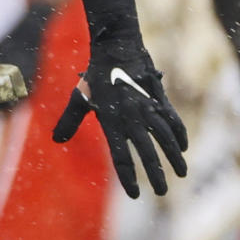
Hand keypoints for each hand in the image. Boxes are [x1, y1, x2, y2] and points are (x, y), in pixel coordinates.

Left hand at [52, 38, 187, 197]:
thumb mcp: (80, 97)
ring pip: (164, 136)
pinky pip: (171, 119)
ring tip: (182, 173)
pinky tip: (183, 147)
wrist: (117, 45)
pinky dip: (178, 133)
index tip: (135, 194)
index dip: (128, 177)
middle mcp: (130, 116)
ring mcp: (147, 106)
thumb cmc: (96, 75)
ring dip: (173, 156)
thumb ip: (69, 121)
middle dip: (155, 174)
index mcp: (111, 120)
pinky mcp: (158, 97)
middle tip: (162, 192)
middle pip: (146, 151)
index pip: (120, 156)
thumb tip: (56, 140)